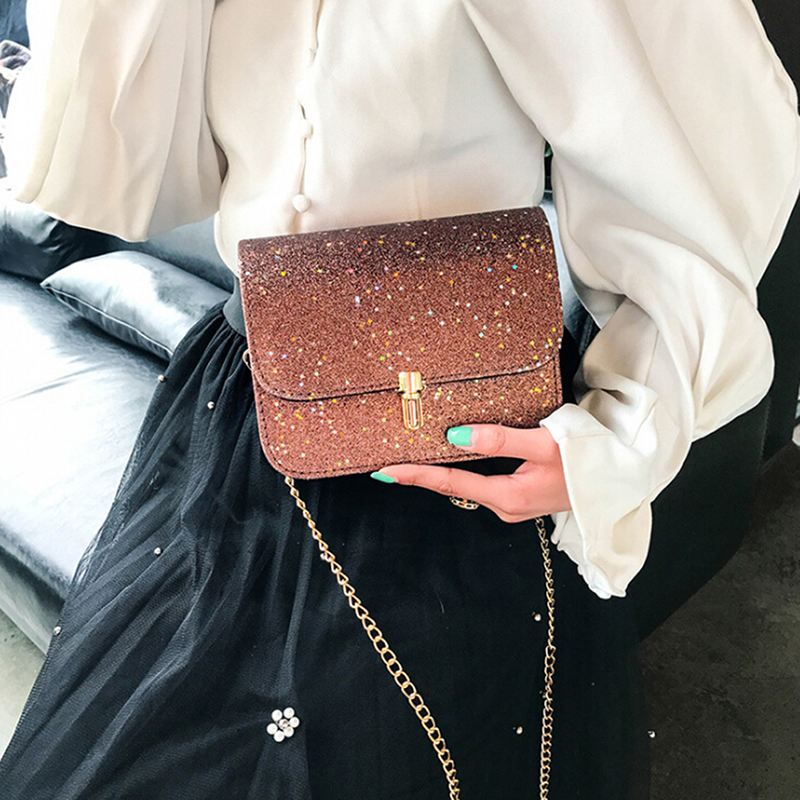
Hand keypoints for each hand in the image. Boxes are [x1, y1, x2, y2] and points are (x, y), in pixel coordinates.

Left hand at [371, 425, 570, 521]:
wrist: (623, 478)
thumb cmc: (587, 459)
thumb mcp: (544, 444)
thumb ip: (499, 440)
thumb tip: (454, 438)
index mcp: (508, 497)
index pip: (450, 484)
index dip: (415, 475)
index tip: (384, 470)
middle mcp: (506, 506)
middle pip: (455, 487)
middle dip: (422, 474)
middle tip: (389, 460)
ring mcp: (514, 504)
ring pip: (469, 484)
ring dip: (443, 470)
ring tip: (412, 456)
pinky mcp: (522, 496)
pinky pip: (484, 481)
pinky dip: (465, 469)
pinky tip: (453, 456)